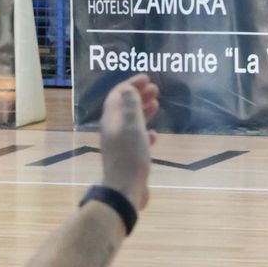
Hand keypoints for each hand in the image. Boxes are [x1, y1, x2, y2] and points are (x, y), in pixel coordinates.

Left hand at [98, 75, 159, 209]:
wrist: (125, 189)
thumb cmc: (129, 155)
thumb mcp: (131, 126)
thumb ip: (130, 106)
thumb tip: (128, 88)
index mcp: (111, 120)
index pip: (118, 96)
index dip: (131, 84)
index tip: (147, 78)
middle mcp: (113, 130)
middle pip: (124, 107)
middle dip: (138, 95)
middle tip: (155, 89)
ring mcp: (119, 144)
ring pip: (131, 122)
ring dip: (143, 111)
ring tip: (157, 104)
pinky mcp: (128, 158)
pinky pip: (136, 139)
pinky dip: (145, 132)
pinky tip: (154, 135)